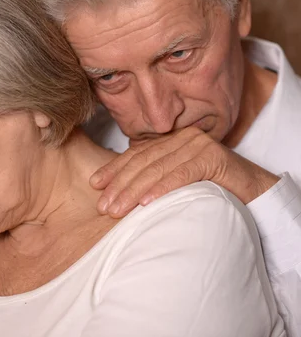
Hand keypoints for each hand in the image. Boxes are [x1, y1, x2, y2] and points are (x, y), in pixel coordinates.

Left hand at [89, 127, 278, 217]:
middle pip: (143, 162)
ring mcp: (197, 145)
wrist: (253, 190)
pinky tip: (146, 203)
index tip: (94, 184)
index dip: (114, 168)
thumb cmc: (210, 187)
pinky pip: (181, 174)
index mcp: (170, 141)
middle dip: (119, 184)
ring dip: (134, 191)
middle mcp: (182, 138)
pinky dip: (162, 189)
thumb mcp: (175, 180)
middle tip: (103, 205)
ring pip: (158, 168)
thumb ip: (153, 177)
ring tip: (117, 209)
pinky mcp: (213, 157)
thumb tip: (116, 191)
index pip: (136, 154)